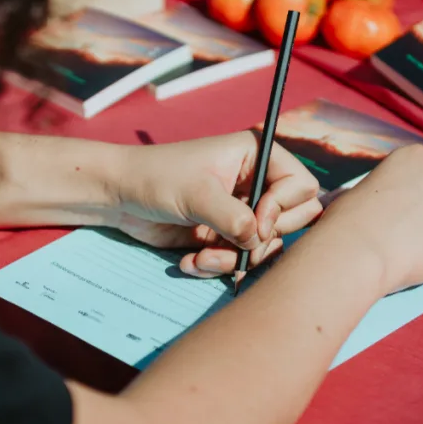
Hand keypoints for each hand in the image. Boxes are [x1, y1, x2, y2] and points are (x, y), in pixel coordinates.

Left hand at [113, 130, 321, 277]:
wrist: (120, 197)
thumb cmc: (156, 178)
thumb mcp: (197, 195)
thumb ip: (234, 218)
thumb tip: (259, 241)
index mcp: (257, 156)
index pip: (302, 185)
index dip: (284, 208)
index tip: (256, 222)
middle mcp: (255, 182)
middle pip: (295, 219)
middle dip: (264, 240)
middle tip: (238, 245)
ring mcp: (242, 211)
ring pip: (266, 246)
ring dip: (236, 260)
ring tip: (202, 258)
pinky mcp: (225, 235)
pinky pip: (241, 259)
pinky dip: (218, 267)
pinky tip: (190, 263)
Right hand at [312, 144, 422, 292]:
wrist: (358, 250)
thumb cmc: (348, 219)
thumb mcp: (365, 187)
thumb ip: (390, 190)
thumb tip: (395, 207)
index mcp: (417, 156)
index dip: (410, 199)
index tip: (395, 212)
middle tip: (405, 234)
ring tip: (409, 252)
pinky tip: (420, 265)